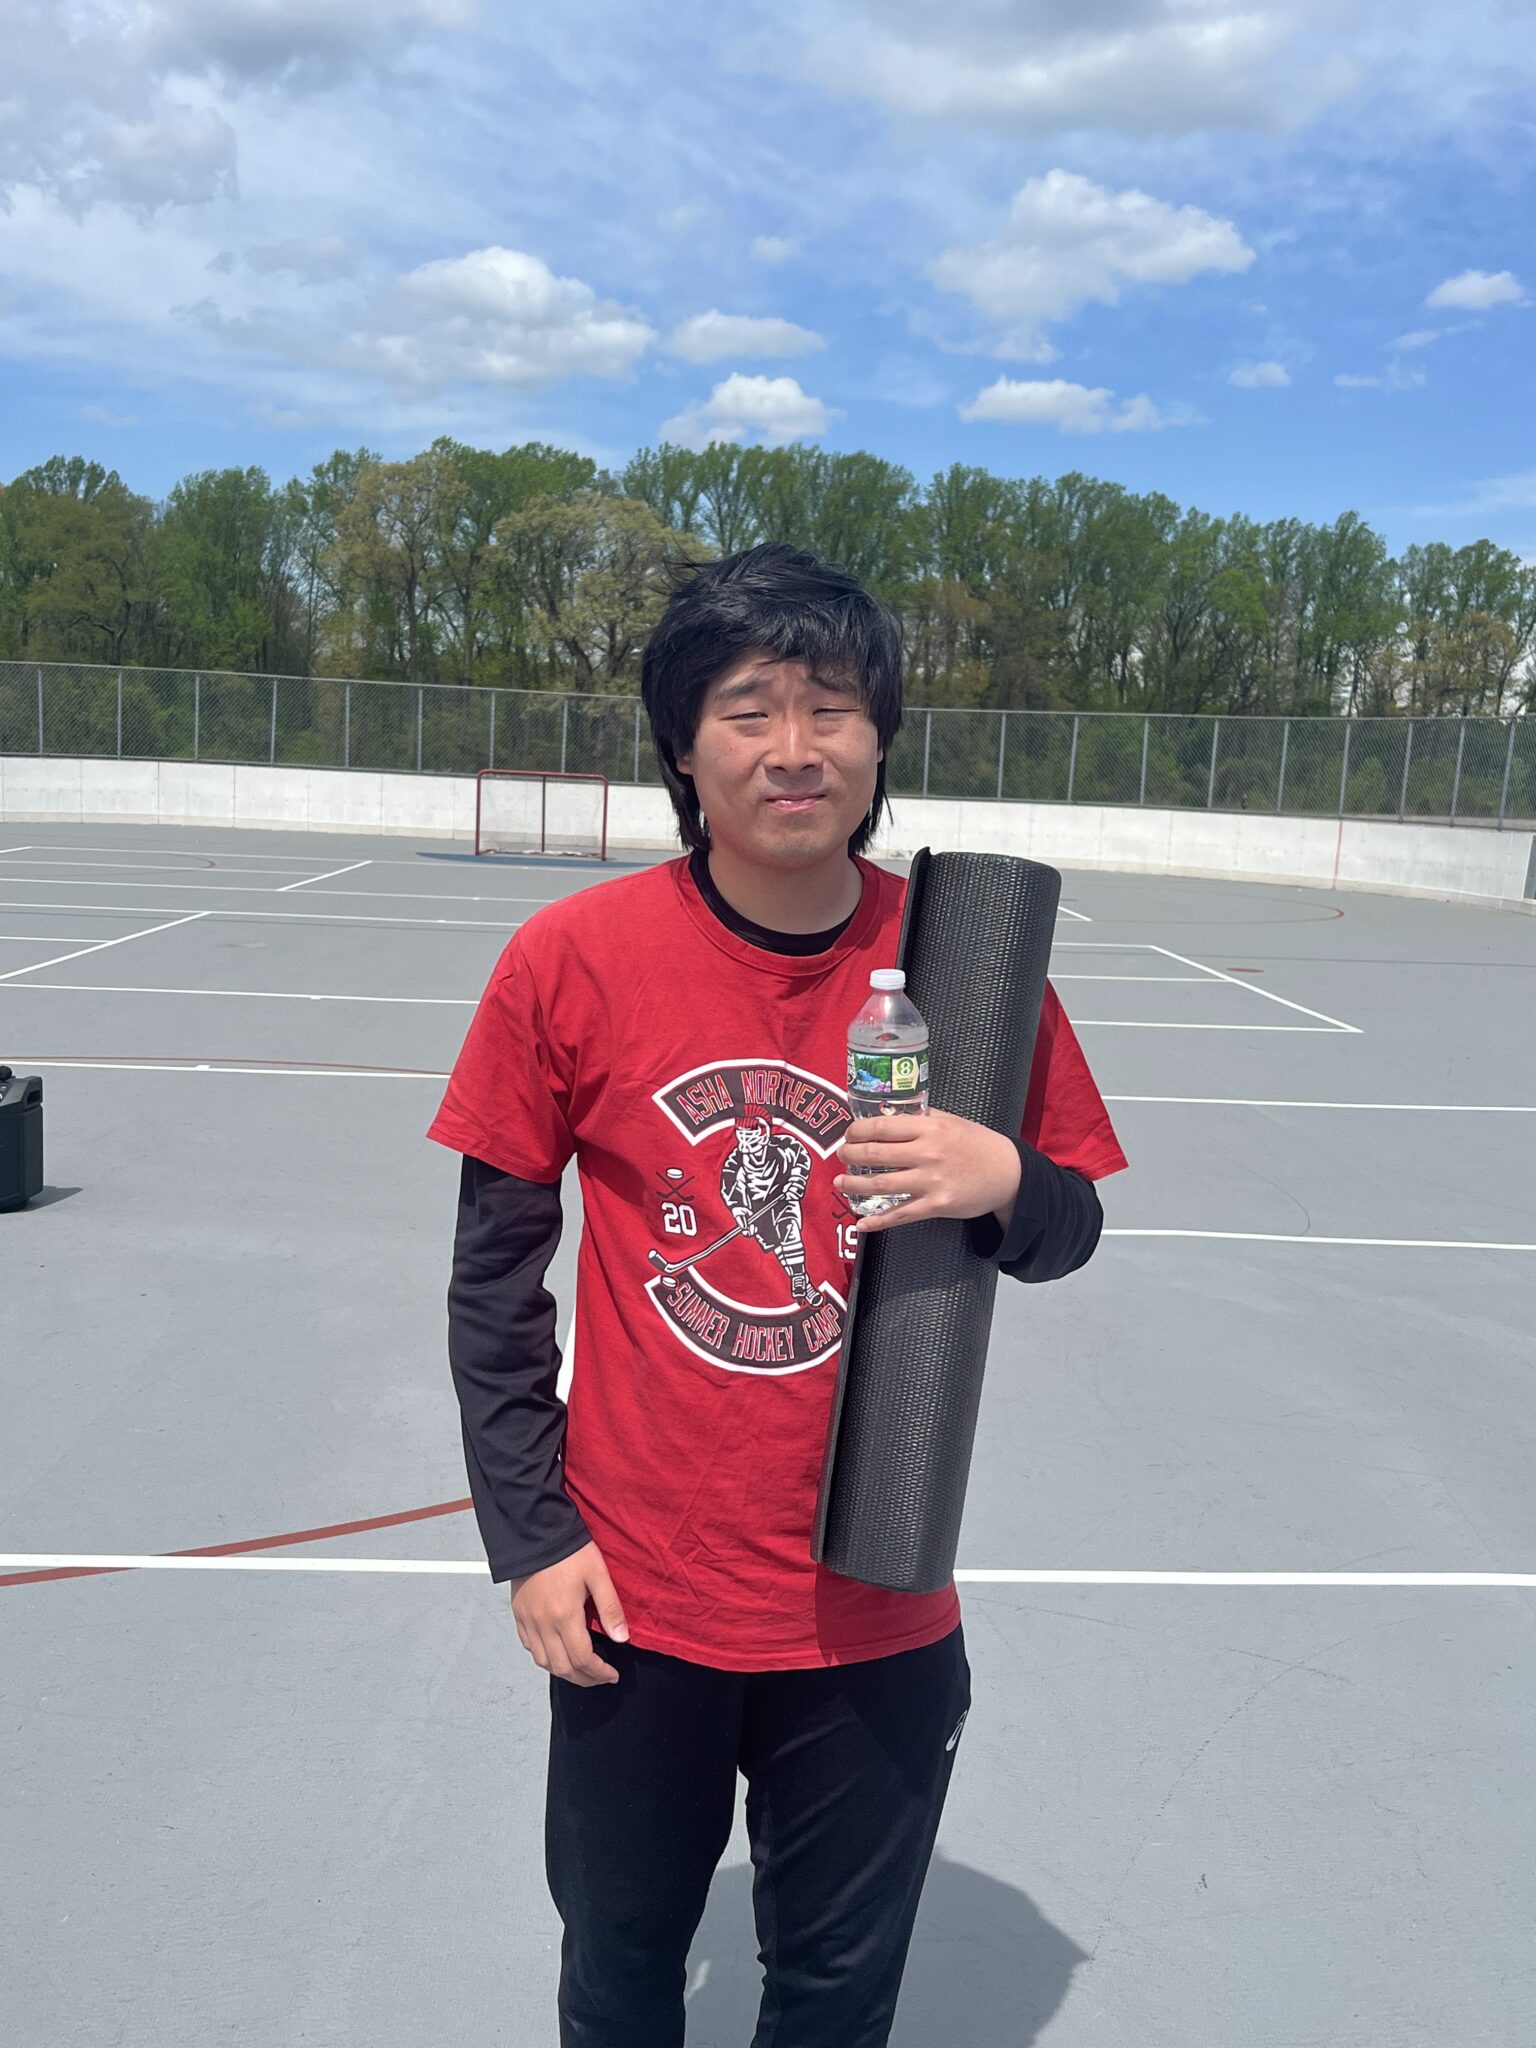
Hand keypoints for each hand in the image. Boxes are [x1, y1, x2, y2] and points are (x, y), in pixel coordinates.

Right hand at [509, 1541, 628, 1687]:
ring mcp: (528, 1620)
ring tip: (582, 1669)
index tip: (611, 1674)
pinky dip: (544, 1657)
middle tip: (600, 1677)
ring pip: (543, 1662)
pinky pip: (529, 1646)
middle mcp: (543, 1623)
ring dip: (564, 1672)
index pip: (583, 1659)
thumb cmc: (570, 1551)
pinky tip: (557, 1652)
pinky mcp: (519, 1614)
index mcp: (565, 1615)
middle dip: (584, 1678)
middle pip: (563, 1668)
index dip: (599, 1673)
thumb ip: (610, 1608)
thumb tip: (622, 1638)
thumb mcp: (598, 1575)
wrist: (537, 1532)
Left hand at [834, 1110, 1021, 1235]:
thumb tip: (887, 1113)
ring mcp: (931, 1181)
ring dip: (854, 1186)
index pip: (882, 1127)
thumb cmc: (977, 1144)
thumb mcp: (951, 1121)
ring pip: (881, 1185)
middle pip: (875, 1154)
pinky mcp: (936, 1205)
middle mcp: (927, 1153)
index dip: (857, 1131)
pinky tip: (862, 1223)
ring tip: (840, 1184)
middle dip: (850, 1156)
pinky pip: (900, 1215)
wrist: (1008, 1173)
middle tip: (841, 1157)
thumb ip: (921, 1117)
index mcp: (930, 1128)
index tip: (849, 1134)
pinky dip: (877, 1221)